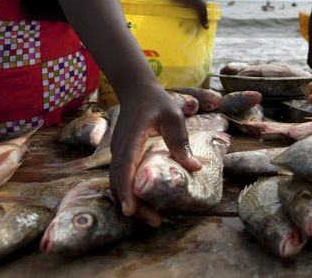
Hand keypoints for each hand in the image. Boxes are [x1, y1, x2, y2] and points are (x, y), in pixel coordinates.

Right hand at [109, 87, 201, 225]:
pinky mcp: (120, 156)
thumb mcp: (173, 117)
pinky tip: (144, 203)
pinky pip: (120, 179)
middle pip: (119, 181)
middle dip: (132, 204)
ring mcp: (117, 152)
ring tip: (151, 218)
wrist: (137, 91)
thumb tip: (195, 167)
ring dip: (130, 202)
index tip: (130, 209)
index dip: (126, 189)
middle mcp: (120, 147)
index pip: (124, 166)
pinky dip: (128, 193)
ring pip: (116, 183)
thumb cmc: (157, 102)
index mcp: (132, 137)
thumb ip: (180, 141)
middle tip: (153, 221)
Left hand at [166, 0, 208, 29]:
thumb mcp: (200, 6)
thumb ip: (204, 17)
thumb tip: (207, 28)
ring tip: (185, 30)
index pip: (204, 12)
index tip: (202, 28)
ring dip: (186, 21)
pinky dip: (180, 18)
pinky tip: (179, 25)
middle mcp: (194, 2)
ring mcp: (186, 3)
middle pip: (196, 14)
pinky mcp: (179, 5)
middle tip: (192, 31)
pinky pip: (180, 13)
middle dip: (195, 22)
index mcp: (201, 1)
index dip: (204, 20)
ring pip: (187, 14)